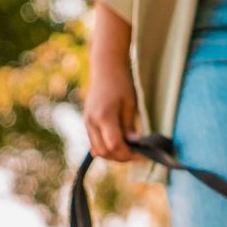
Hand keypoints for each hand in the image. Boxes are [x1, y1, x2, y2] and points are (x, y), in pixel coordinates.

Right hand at [85, 1, 137, 160]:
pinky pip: (94, 142)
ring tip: (127, 150)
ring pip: (98, 149)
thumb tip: (133, 144)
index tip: (139, 154)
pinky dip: (106, 147)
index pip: (114, 145)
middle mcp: (92, 121)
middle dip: (120, 157)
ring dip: (112, 154)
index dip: (127, 154)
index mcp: (104, 116)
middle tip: (135, 155)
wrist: (105, 68)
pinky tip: (118, 145)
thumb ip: (129, 126)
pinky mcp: (87, 121)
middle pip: (104, 151)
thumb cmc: (121, 84)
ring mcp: (87, 122)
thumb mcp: (130, 105)